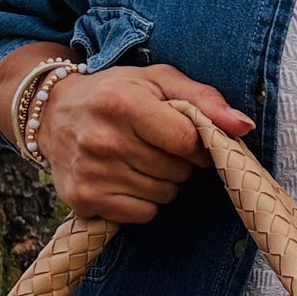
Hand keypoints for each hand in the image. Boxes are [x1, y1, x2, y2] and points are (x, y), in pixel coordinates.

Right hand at [36, 63, 254, 222]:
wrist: (53, 112)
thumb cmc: (116, 93)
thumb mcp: (158, 81)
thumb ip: (204, 99)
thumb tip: (243, 126)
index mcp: (123, 104)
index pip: (187, 141)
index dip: (198, 145)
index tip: (189, 139)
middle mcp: (103, 140)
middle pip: (177, 171)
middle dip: (178, 162)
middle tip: (155, 144)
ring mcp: (91, 173)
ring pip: (163, 195)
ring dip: (161, 182)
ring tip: (138, 159)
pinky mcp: (83, 199)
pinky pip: (142, 214)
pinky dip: (143, 201)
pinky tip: (125, 178)